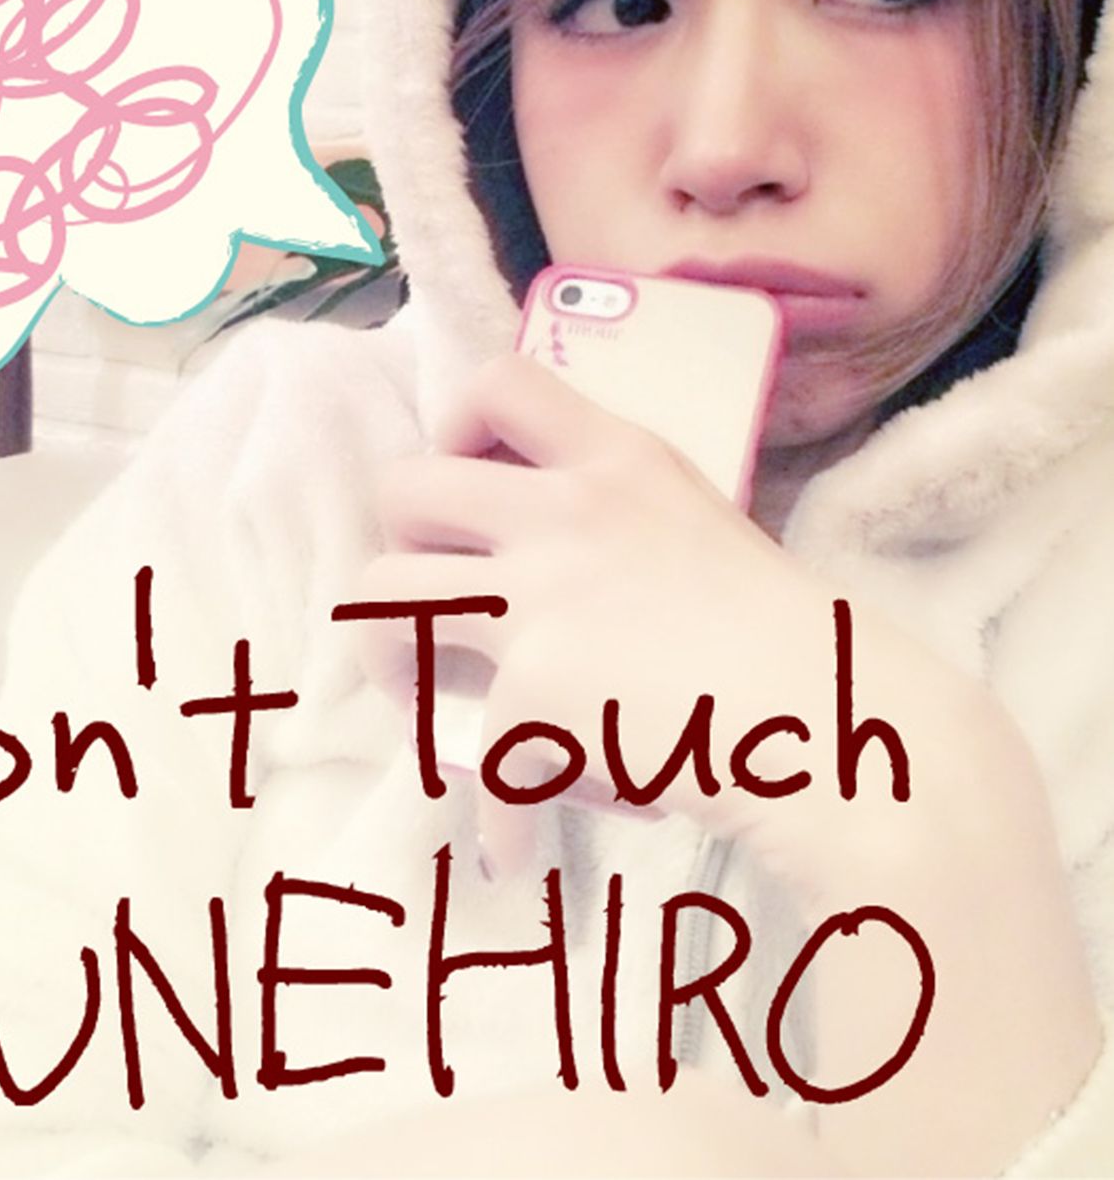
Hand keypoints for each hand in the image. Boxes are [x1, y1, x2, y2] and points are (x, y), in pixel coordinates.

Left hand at [357, 353, 1100, 1172]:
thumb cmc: (789, 641)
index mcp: (617, 460)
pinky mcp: (537, 690)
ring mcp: (543, 597)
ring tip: (418, 703)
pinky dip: (494, 815)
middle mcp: (565, 512)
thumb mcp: (700, 532)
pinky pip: (473, 760)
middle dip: (399, 548)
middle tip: (432, 603)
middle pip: (405, 490)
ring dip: (389, 660)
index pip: (497, 379)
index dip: (454, 425)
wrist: (845, 730)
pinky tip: (514, 846)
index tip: (465, 480)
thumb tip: (527, 563)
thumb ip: (613, 522)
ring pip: (381, 599)